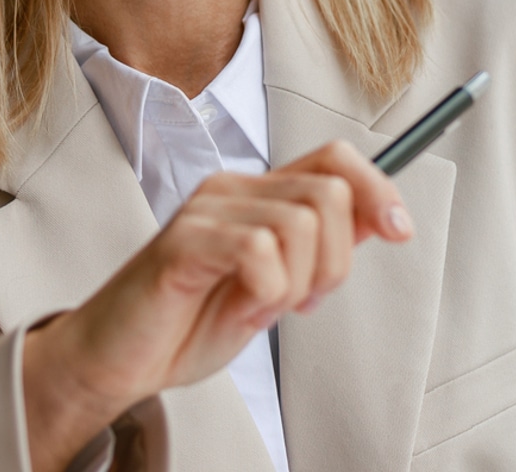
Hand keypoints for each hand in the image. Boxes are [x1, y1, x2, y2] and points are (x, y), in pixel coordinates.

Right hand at [20, 139, 412, 470]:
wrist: (116, 358)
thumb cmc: (186, 322)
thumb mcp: (273, 288)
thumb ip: (316, 250)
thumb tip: (377, 218)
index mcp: (256, 194)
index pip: (334, 158)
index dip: (378, 188)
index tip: (399, 231)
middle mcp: (231, 188)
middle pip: (329, 192)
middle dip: (335, 260)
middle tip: (303, 301)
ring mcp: (205, 211)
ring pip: (299, 223)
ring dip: (298, 283)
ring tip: (264, 307)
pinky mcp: (182, 242)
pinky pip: (258, 251)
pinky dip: (265, 291)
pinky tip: (242, 308)